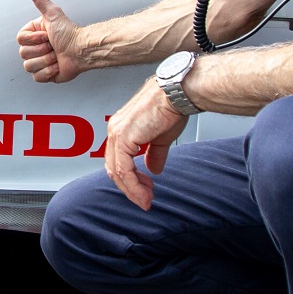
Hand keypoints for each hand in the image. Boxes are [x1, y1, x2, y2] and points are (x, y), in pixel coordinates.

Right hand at [18, 0, 87, 82]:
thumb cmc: (69, 33)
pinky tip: (58, 66)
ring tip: (57, 56)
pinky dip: (49, 72)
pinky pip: (37, 77)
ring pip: (29, 66)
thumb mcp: (52, 14)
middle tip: (54, 46)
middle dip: (41, 51)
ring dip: (46, 61)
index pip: (20, 40)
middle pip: (23, 54)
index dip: (33, 40)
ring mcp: (40, 62)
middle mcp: (36, 48)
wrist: (82, 51)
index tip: (47, 35)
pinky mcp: (46, 75)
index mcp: (34, 35)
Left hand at [104, 77, 190, 209]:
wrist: (177, 94)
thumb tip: (154, 169)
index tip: (145, 189)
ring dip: (132, 190)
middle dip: (130, 188)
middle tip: (145, 198)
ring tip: (146, 199)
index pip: (118, 160)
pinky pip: (124, 170)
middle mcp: (115, 130)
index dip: (131, 179)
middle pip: (114, 168)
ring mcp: (117, 133)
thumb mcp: (161, 137)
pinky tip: (144, 193)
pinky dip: (134, 186)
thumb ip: (154, 154)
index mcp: (122, 128)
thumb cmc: (171, 106)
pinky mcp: (123, 138)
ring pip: (118, 172)